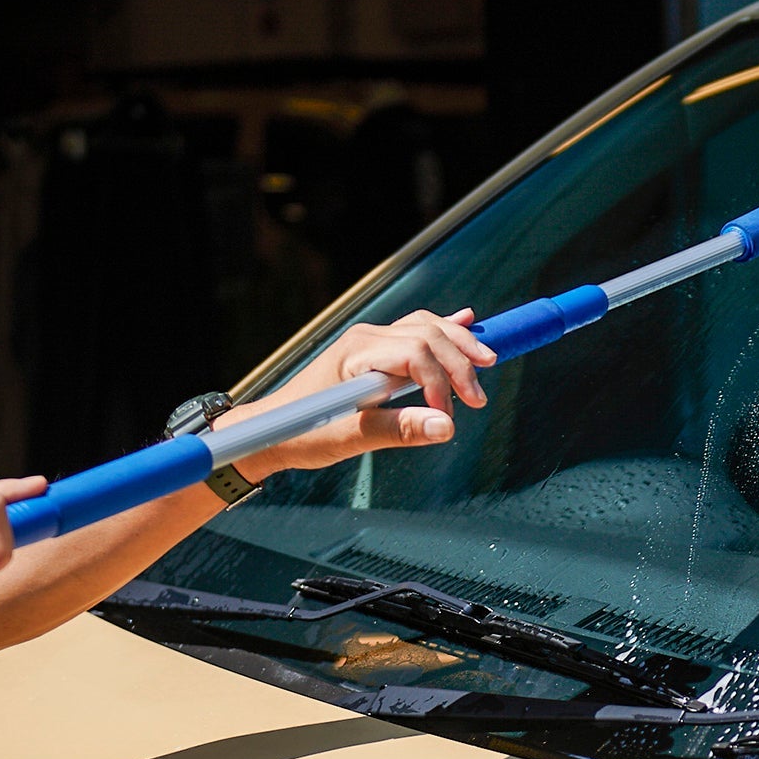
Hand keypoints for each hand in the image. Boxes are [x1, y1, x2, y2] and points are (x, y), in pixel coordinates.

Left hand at [211, 307, 493, 480]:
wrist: (272, 431)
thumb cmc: (304, 434)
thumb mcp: (352, 438)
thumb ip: (400, 430)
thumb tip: (447, 426)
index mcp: (357, 352)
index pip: (417, 351)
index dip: (441, 381)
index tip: (451, 415)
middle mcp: (366, 338)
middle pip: (427, 333)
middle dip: (459, 362)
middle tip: (479, 399)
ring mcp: (369, 342)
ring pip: (424, 327)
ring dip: (457, 342)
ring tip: (486, 359)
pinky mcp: (373, 352)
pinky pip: (414, 332)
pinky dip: (443, 330)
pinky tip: (466, 320)